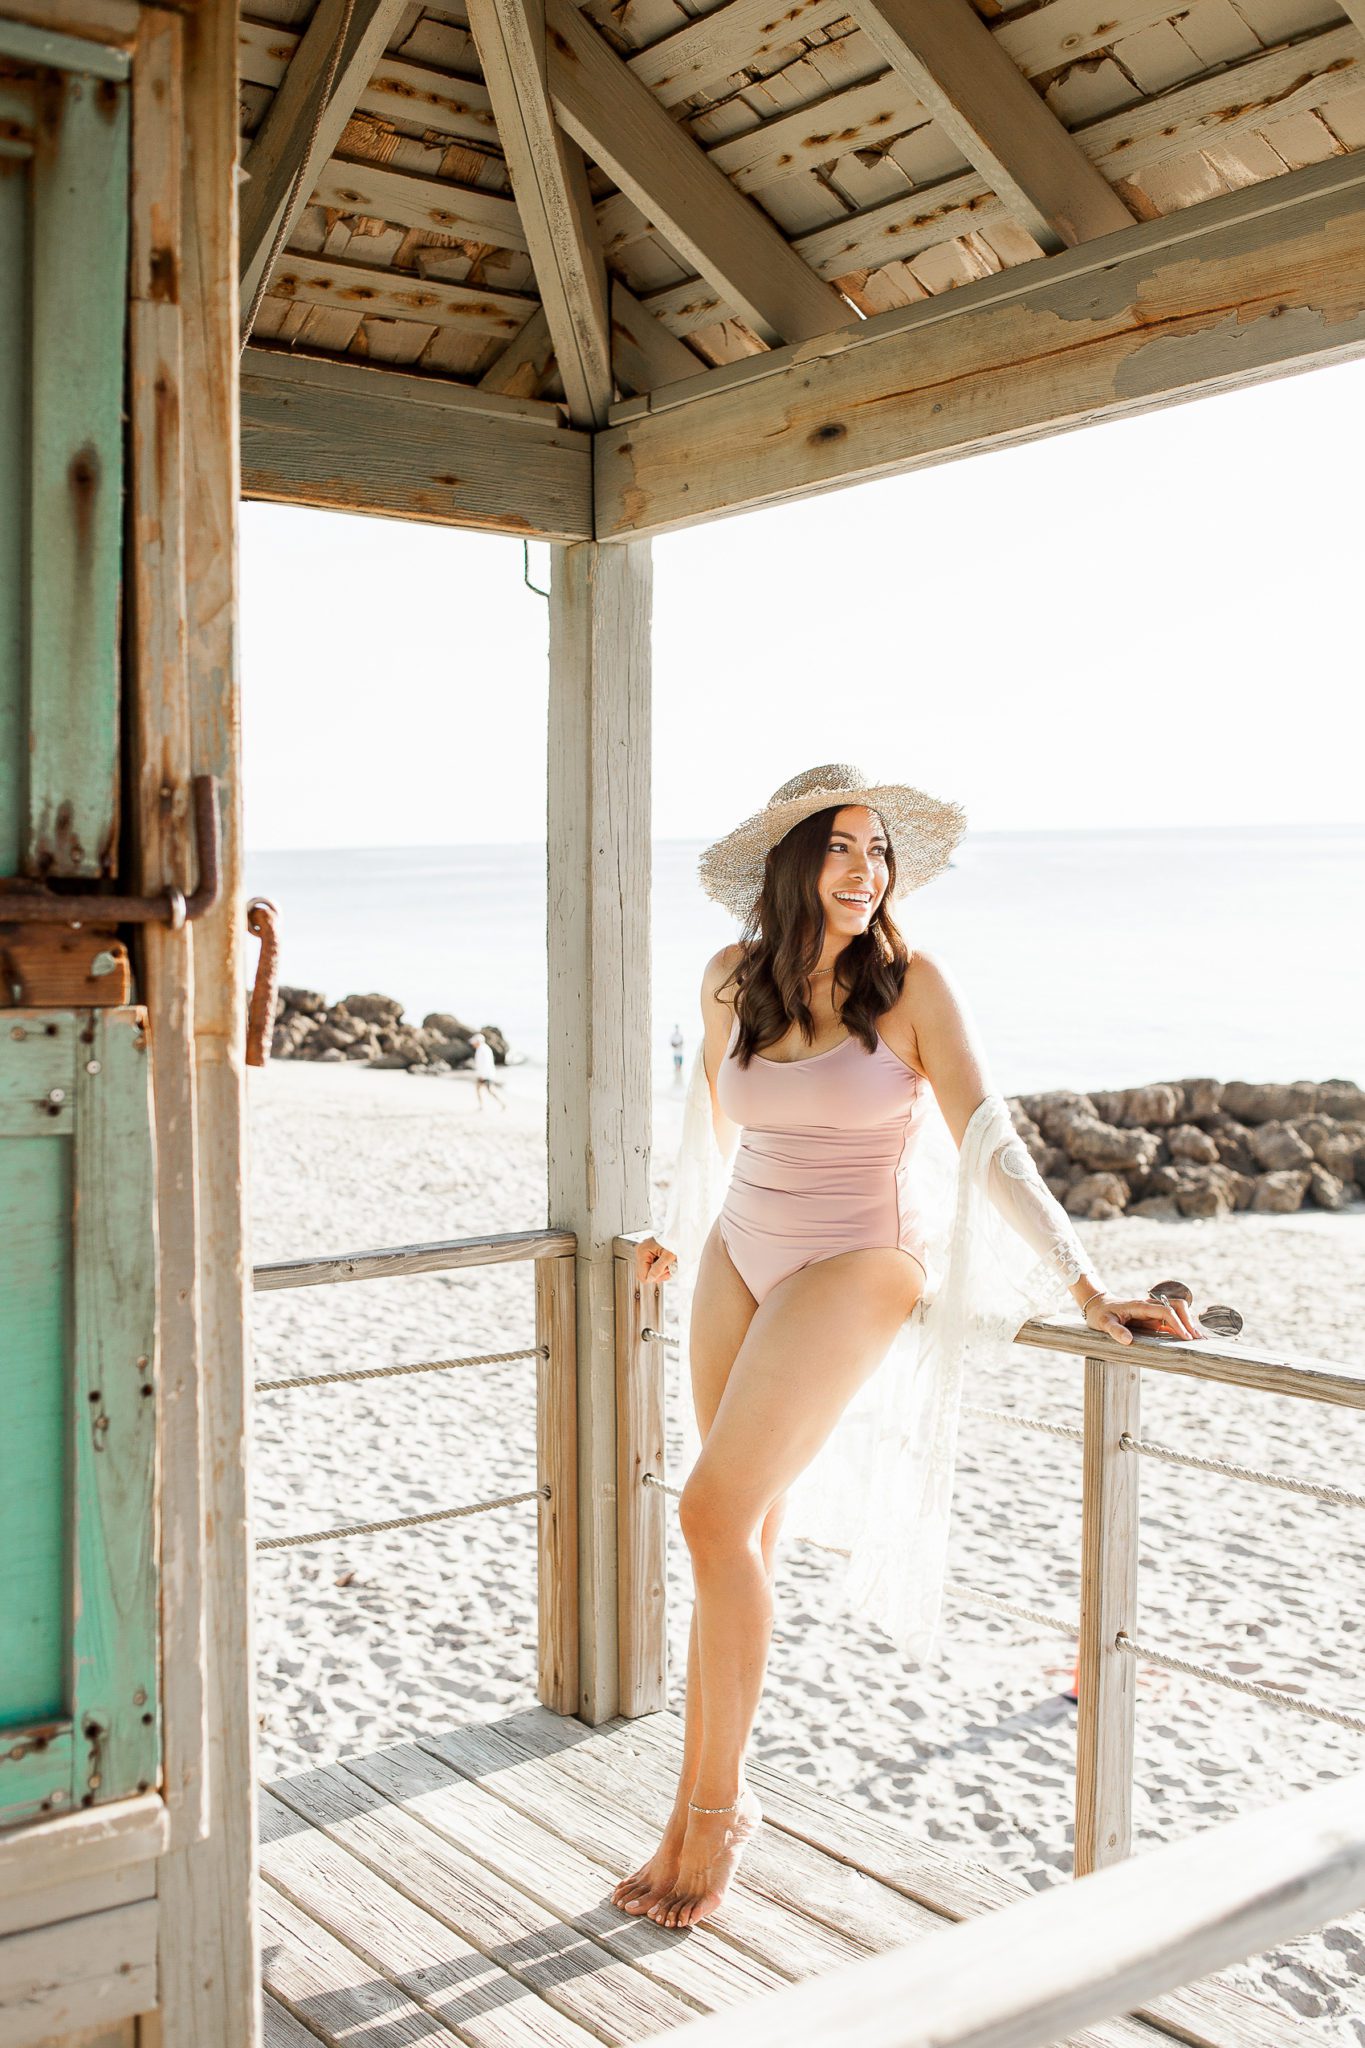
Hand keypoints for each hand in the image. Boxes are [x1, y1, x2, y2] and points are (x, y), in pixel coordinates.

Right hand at [636, 1236, 677, 1286]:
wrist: (680, 1233)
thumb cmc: (676, 1240)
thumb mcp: (669, 1256)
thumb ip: (658, 1268)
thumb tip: (650, 1279)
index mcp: (643, 1252)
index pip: (643, 1276)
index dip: (655, 1277)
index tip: (666, 1270)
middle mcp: (641, 1252)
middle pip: (645, 1275)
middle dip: (659, 1275)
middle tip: (669, 1267)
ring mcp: (644, 1253)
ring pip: (650, 1272)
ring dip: (662, 1271)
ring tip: (670, 1263)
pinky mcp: (649, 1254)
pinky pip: (653, 1267)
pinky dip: (662, 1267)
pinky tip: (667, 1262)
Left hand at [1082, 1291, 1201, 1344]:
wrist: (1098, 1305)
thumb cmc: (1101, 1315)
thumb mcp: (1103, 1323)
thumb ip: (1114, 1330)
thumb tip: (1128, 1340)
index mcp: (1140, 1306)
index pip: (1165, 1311)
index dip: (1177, 1323)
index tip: (1186, 1337)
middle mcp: (1150, 1306)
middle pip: (1177, 1306)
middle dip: (1188, 1321)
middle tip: (1197, 1339)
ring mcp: (1153, 1312)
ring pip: (1178, 1311)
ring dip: (1189, 1322)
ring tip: (1199, 1339)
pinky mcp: (1154, 1318)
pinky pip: (1172, 1319)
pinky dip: (1183, 1327)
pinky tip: (1190, 1338)